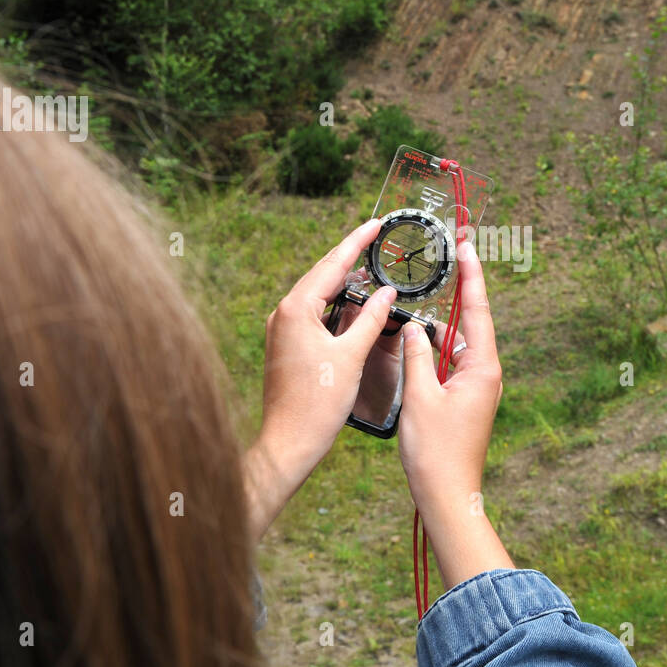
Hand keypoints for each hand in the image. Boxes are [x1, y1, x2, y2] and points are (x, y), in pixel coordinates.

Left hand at [246, 219, 397, 540]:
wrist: (288, 442)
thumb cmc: (317, 403)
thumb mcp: (351, 357)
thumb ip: (369, 319)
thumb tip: (386, 293)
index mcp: (296, 310)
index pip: (331, 265)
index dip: (356, 242)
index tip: (376, 224)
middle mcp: (282, 314)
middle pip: (320, 274)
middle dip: (349, 256)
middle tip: (375, 237)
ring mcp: (280, 330)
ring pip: (315, 294)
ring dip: (341, 280)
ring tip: (368, 265)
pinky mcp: (284, 346)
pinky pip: (311, 313)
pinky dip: (332, 303)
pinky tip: (350, 303)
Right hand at [398, 240, 512, 588]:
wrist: (448, 497)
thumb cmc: (435, 452)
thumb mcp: (420, 397)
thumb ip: (416, 356)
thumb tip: (414, 326)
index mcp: (482, 369)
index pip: (478, 310)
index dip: (472, 276)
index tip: (468, 245)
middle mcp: (485, 375)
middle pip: (469, 325)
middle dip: (457, 294)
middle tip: (447, 258)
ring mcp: (476, 389)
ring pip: (456, 347)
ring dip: (439, 328)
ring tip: (421, 300)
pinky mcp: (465, 402)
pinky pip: (450, 365)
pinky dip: (434, 351)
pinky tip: (416, 342)